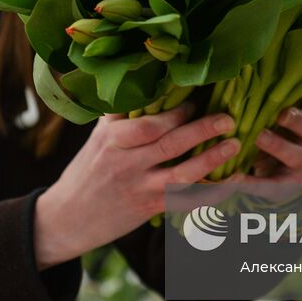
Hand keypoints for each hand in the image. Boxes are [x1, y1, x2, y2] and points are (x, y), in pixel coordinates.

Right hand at [33, 102, 240, 268]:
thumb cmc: (86, 171)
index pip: (148, 123)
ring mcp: (139, 188)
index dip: (176, 112)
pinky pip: (185, 201)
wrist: (66, 218)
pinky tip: (230, 183)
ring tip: (235, 144)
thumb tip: (149, 82)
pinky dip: (210, 193)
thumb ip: (121, 115)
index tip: (197, 99)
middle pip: (169, 143)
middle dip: (201, 129)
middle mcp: (126, 162)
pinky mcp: (148, 209)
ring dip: (211, 159)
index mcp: (112, 138)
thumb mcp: (97, 138)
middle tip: (228, 118)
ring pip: (181, 173)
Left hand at [238, 78, 301, 184]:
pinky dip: (252, 182)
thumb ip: (263, 94)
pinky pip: (272, 184)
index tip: (301, 80)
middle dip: (296, 118)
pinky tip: (233, 177)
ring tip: (257, 138)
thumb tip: (239, 71)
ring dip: (277, 145)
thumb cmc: (269, 127)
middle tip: (280, 114)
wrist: (274, 172)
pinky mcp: (288, 184)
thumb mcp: (271, 109)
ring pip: (297, 154)